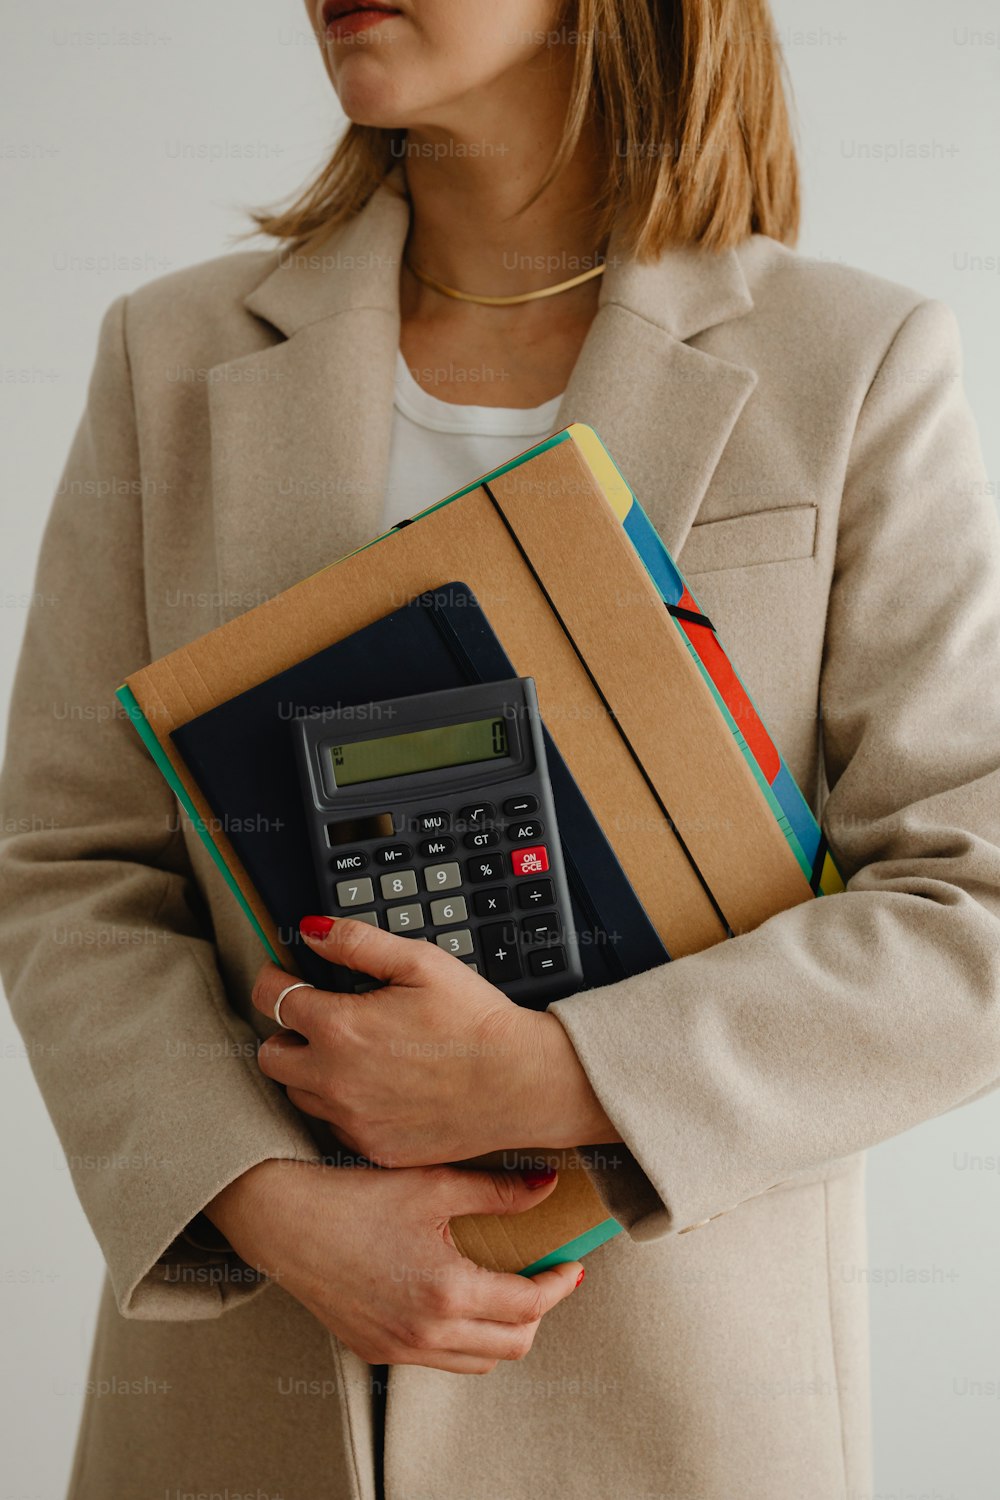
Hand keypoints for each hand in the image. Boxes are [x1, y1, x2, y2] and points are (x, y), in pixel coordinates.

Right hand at [203, 1157, 583, 1371]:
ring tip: (504, 1288)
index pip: (529, 1306)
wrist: (284, 1219)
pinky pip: (439, 1361)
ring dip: (502, 1331)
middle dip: (538, 1313)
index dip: (559, 1284)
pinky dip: (463, 1339)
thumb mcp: (433, 1185)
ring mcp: (399, 1349)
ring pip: (478, 1362)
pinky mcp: (375, 1351)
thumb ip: (497, 1192)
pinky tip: (457, 1298)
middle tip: (542, 1276)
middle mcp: (425, 1334)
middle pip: (512, 1346)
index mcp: (446, 1292)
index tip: (571, 1264)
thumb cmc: (356, 1196)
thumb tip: (548, 1186)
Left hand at [251, 915, 620, 1166]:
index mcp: (340, 1028)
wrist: (520, 1083)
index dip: (273, 981)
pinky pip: (335, 1126)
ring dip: (311, 1072)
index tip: (282, 977)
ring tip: (350, 1053)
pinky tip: (375, 1087)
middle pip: (270, 1056)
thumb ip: (357, 943)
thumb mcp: (419, 962)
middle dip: (286, 1033)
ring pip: (299, 1095)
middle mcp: (334, 1080)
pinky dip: (343, 1106)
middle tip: (318, 1019)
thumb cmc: (475, 1020)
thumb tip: (312, 931)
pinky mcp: (373, 1149)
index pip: (272, 1001)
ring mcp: (352, 1120)